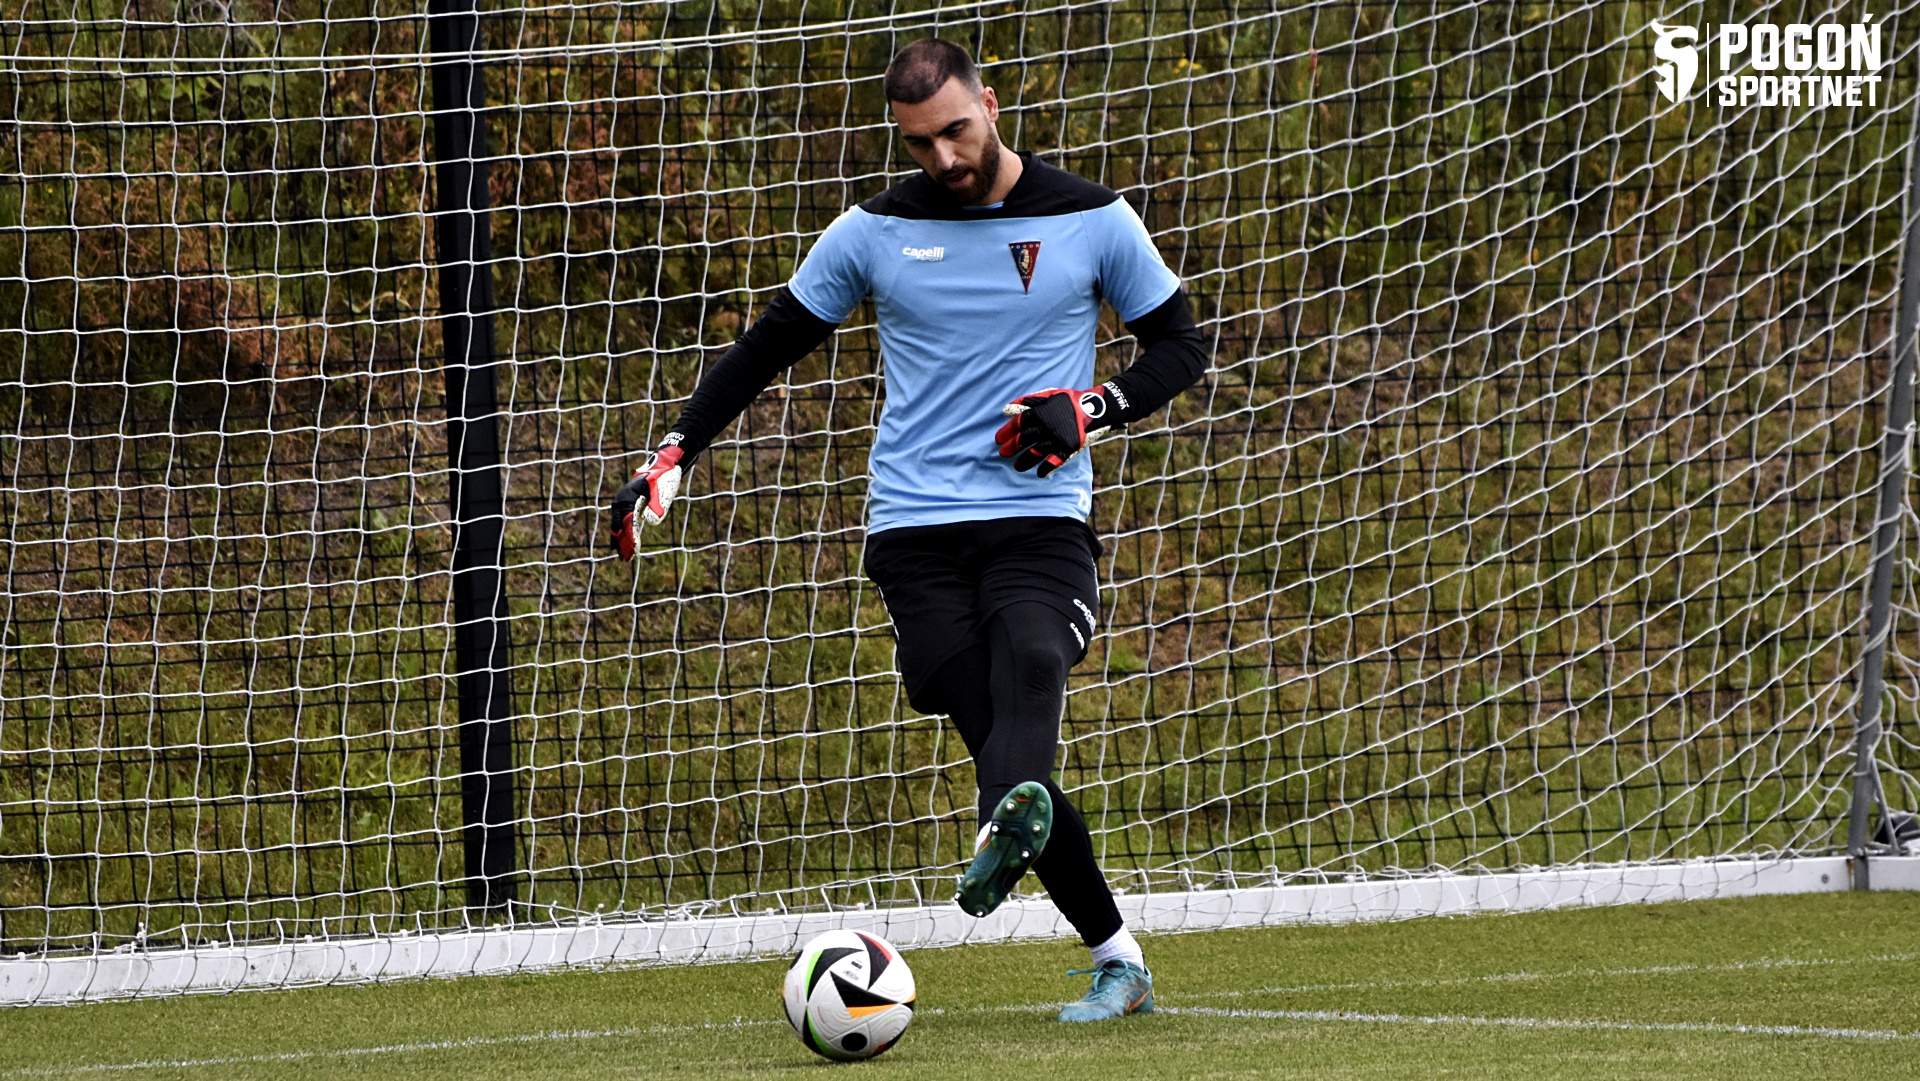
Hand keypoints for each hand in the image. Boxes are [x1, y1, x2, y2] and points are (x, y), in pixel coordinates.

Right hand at [609, 441, 685, 559]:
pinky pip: (626, 522)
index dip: (630, 536)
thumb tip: (652, 521)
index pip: (627, 521)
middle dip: (622, 542)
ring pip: (620, 525)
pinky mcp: (632, 504)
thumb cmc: (664, 475)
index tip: (634, 550)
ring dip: (621, 541)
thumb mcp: (662, 488)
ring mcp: (626, 502)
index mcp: (628, 497)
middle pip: (620, 525)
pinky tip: (627, 544)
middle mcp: (623, 500)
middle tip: (625, 559)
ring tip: (623, 557)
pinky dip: (626, 533)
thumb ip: (657, 503)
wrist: (665, 463)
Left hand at [994, 387, 1112, 477]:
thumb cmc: (1070, 401)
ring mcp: (1057, 438)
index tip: (998, 439)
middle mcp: (1046, 426)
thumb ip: (1028, 401)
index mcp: (1041, 412)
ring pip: (1036, 452)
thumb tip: (1007, 409)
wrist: (1096, 408)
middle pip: (1024, 439)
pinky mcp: (1068, 448)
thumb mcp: (1049, 395)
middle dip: (1012, 447)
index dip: (1007, 431)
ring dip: (1025, 461)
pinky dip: (1046, 468)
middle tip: (1002, 454)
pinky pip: (1054, 461)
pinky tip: (1039, 473)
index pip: (1019, 423)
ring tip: (1017, 467)